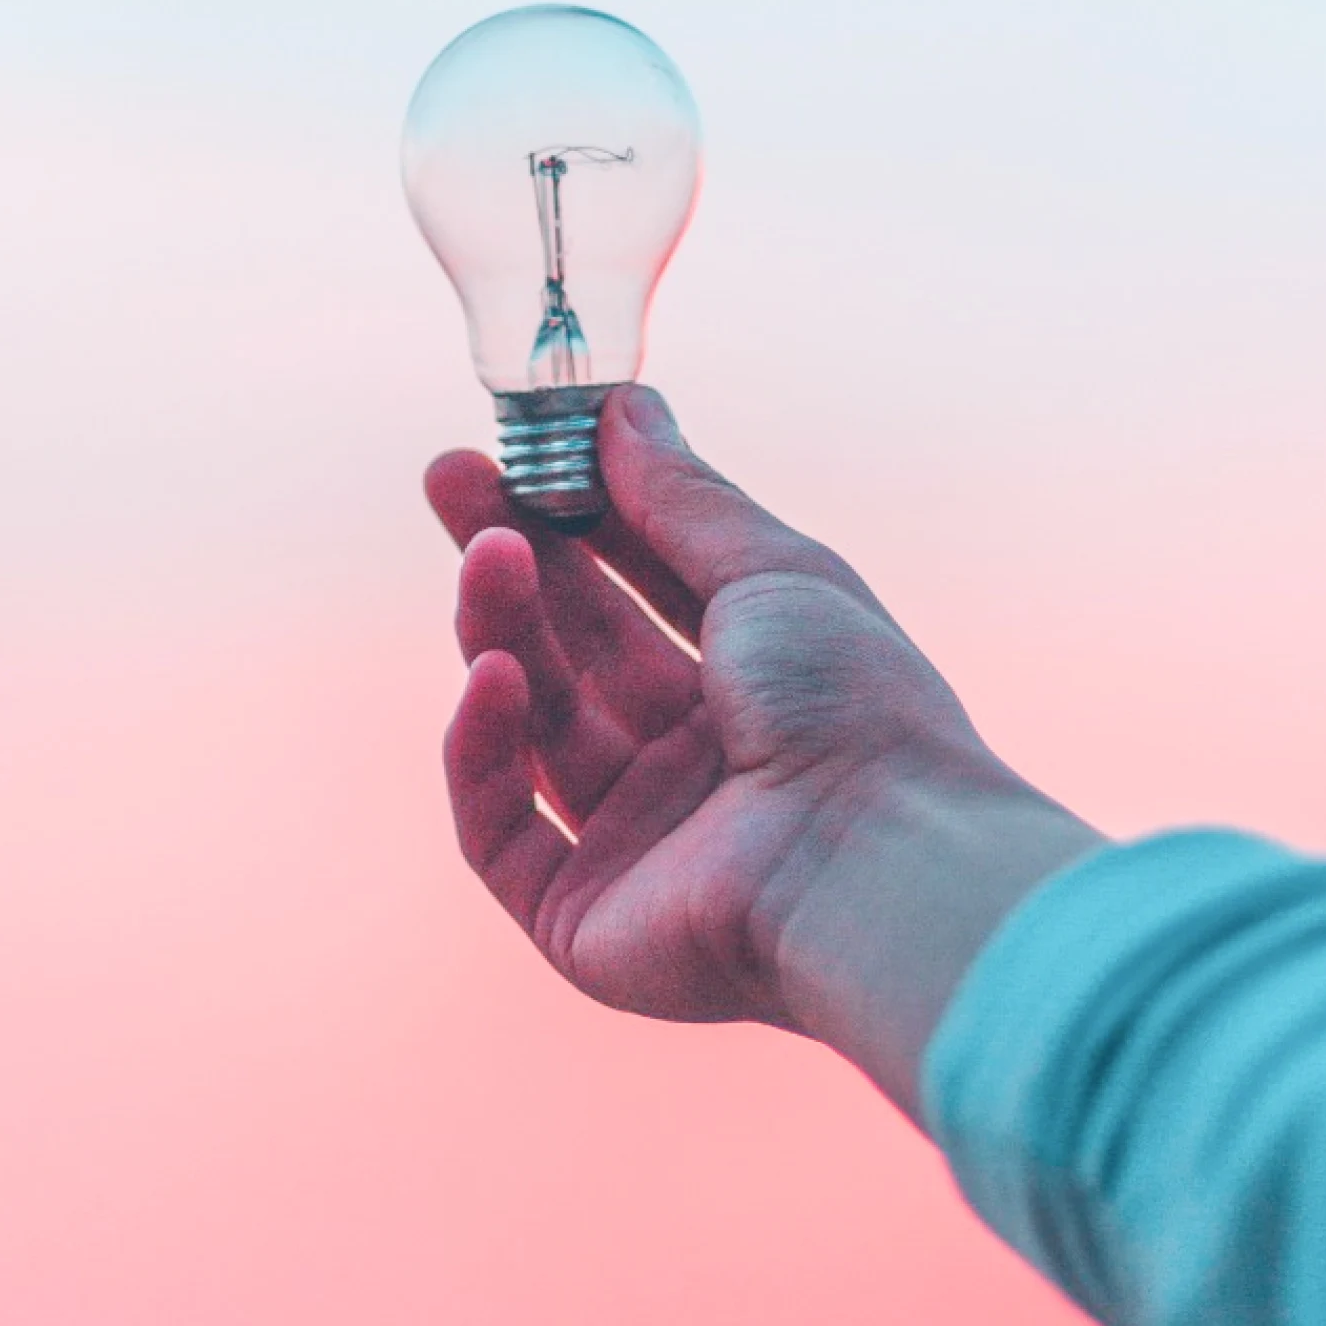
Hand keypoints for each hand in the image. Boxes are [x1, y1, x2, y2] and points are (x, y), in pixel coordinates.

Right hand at [426, 386, 1099, 1118]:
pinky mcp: (581, 920)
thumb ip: (682, 497)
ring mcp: (636, 845)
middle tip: (449, 478)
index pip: (638, 589)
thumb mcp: (772, 571)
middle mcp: (693, 767)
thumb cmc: (852, 707)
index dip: (573, 518)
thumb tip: (622, 405)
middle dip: (511, 559)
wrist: (876, 863)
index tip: (513, 448)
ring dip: (500, 632)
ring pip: (533, 725)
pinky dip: (483, 752)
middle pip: (573, 649)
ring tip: (487, 554)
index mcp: (753, 689)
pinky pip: (499, 830)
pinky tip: (490, 676)